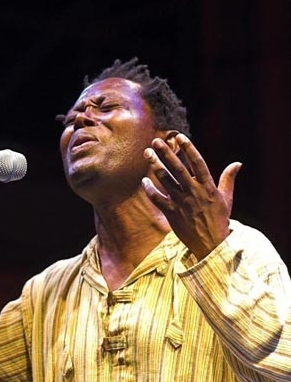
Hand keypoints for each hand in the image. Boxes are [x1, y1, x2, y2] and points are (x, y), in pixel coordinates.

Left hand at [141, 134, 241, 259]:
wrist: (211, 244)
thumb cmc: (219, 220)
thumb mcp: (227, 199)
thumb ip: (228, 179)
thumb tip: (237, 163)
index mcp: (208, 187)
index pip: (197, 163)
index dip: (188, 148)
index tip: (179, 137)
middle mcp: (193, 192)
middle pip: (178, 168)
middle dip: (166, 153)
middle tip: (156, 141)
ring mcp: (181, 202)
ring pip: (165, 180)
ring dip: (155, 166)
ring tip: (147, 153)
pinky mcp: (172, 213)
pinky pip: (158, 199)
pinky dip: (150, 190)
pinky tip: (143, 181)